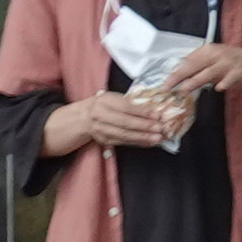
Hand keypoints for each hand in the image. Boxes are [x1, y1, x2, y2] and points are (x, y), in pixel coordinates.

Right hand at [66, 87, 182, 152]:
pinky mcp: (103, 140)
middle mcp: (100, 115)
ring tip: (157, 138)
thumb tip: (153, 109)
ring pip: (124, 134)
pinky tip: (149, 143)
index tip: (157, 115)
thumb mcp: (113, 99)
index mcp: (104, 101)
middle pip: (125, 122)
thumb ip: (130, 103)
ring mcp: (100, 129)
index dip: (142, 112)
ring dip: (143, 137)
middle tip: (160, 129)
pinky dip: (137, 143)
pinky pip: (123, 142)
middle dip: (144, 126)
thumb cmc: (103, 106)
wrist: (82, 118)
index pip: (125, 107)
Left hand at [163, 39, 241, 100]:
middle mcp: (216, 54)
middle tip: (167, 87)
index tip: (165, 82)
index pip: (187, 61)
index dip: (175, 72)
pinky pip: (230, 77)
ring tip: (184, 90)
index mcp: (208, 50)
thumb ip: (201, 68)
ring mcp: (228, 62)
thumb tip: (181, 76)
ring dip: (195, 81)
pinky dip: (224, 82)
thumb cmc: (235, 63)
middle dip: (179, 77)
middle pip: (194, 65)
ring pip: (208, 72)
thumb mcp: (215, 62)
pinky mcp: (240, 70)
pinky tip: (218, 88)